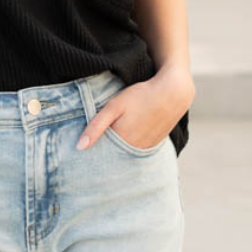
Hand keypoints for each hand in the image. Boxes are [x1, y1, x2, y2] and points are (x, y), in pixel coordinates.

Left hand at [76, 70, 194, 150]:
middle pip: (113, 158)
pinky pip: (137, 153)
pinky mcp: (154, 145)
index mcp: (121, 142)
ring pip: (125, 156)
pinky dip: (129, 150)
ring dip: (117, 154)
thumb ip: (95, 126)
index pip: (100, 156)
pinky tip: (126, 141)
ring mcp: (145, 149)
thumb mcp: (114, 107)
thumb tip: (79, 147)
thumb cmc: (141, 96)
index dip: (91, 154)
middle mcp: (134, 150)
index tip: (80, 154)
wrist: (173, 93)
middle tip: (93, 152)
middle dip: (103, 156)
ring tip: (110, 146)